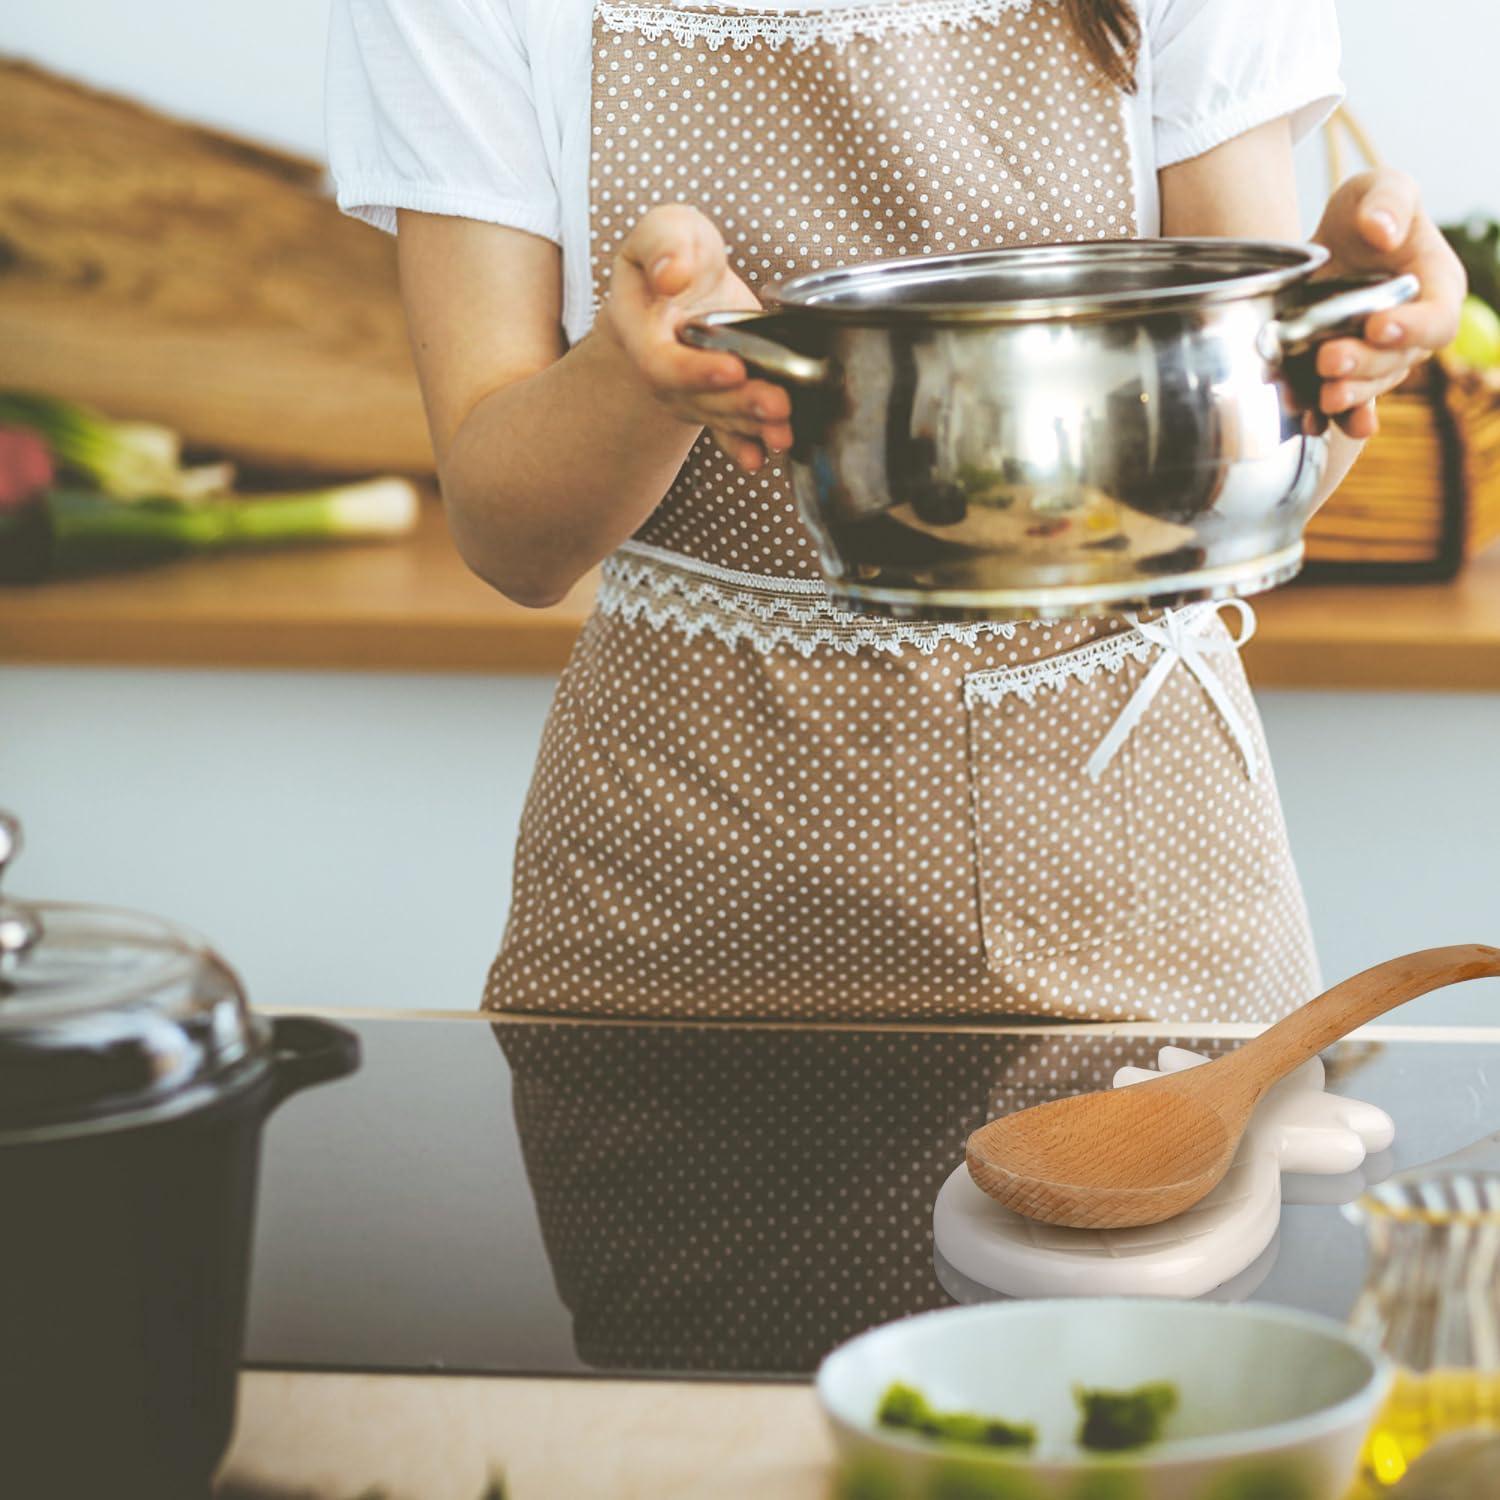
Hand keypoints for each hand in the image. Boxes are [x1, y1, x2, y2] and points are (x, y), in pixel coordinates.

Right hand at [599, 205, 791, 470]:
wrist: (681, 284)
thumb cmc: (677, 253)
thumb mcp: (667, 228)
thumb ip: (665, 242)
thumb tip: (672, 275)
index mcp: (641, 329)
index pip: (662, 362)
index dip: (695, 370)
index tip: (734, 367)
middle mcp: (663, 370)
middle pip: (697, 398)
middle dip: (740, 404)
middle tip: (777, 404)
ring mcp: (689, 391)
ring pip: (720, 415)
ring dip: (754, 426)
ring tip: (784, 430)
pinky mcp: (717, 400)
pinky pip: (727, 430)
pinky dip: (745, 445)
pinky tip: (763, 456)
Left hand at [1311, 168, 1466, 437]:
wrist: (1322, 248)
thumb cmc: (1364, 213)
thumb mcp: (1376, 188)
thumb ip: (1388, 200)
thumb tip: (1383, 230)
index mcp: (1435, 288)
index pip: (1438, 319)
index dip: (1413, 328)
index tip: (1378, 325)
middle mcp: (1412, 332)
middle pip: (1399, 362)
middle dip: (1365, 364)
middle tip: (1329, 359)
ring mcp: (1378, 359)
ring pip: (1371, 388)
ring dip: (1348, 398)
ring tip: (1322, 398)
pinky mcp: (1345, 376)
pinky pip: (1343, 405)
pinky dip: (1328, 419)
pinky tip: (1311, 425)